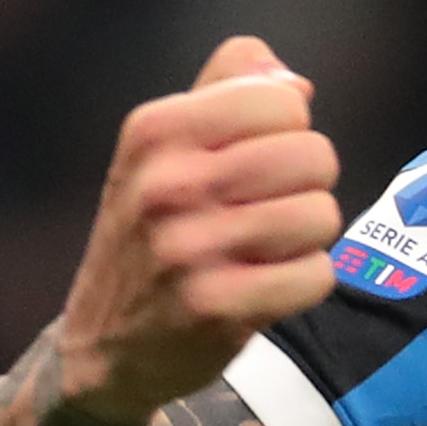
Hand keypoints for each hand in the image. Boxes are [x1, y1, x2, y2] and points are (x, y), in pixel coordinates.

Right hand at [53, 36, 342, 425]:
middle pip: (315, 155)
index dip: (290, 130)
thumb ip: (224, 95)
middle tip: (269, 210)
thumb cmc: (151, 233)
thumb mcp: (163, 152)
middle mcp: (167, 183)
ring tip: (265, 249)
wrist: (104, 344)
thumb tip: (292, 81)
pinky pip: (316, 275)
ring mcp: (190, 247)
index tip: (258, 160)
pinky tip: (266, 286)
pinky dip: (304, 283)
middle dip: (308, 184)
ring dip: (308, 237)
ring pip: (321, 215)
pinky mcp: (218, 306)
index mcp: (155, 130)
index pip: (283, 99)